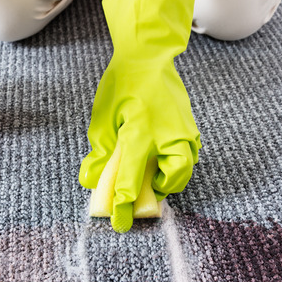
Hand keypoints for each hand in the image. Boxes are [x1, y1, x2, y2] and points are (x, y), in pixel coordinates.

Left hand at [79, 0, 201, 232]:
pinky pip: (187, 157)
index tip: (119, 224)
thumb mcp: (102, 120)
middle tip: (140, 195)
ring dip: (168, 181)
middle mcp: (167, 136)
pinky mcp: (190, 128)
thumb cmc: (122, 85)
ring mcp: (183, 132)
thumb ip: (100, 153)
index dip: (124, 207)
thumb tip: (92, 180)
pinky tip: (159, 159)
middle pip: (172, 182)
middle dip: (156, 195)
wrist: (149, 57)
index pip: (131, 181)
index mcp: (140, 133)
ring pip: (184, 171)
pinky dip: (175, 165)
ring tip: (149, 177)